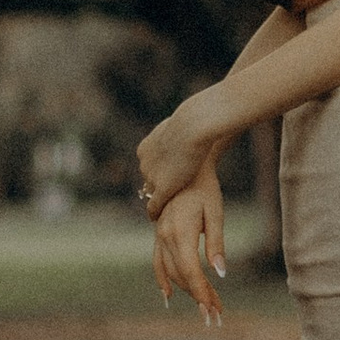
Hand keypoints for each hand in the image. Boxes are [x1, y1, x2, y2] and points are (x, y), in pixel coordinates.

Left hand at [138, 98, 218, 217]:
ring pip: (150, 192)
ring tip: (162, 210)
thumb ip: (181, 128)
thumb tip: (189, 122)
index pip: (149, 164)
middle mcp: (144, 162)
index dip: (158, 171)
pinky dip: (154, 212)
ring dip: (156, 199)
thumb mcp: (183, 122)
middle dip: (156, 185)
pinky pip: (153, 205)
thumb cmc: (195, 120)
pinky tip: (157, 219)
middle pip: (148, 179)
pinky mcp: (161, 189)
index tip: (166, 176)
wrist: (193, 126)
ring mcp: (152, 176)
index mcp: (146, 147)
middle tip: (167, 193)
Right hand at [151, 173, 225, 320]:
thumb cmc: (204, 187)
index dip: (202, 292)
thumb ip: (216, 244)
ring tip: (205, 306)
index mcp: (179, 232)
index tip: (214, 310)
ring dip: (187, 291)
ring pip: (170, 272)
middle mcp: (164, 236)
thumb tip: (220, 273)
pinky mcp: (159, 234)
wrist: (184, 165)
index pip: (190, 271)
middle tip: (217, 314)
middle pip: (181, 276)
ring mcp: (159, 235)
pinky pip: (157, 262)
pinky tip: (168, 295)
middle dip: (199, 296)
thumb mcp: (215, 213)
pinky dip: (162, 279)